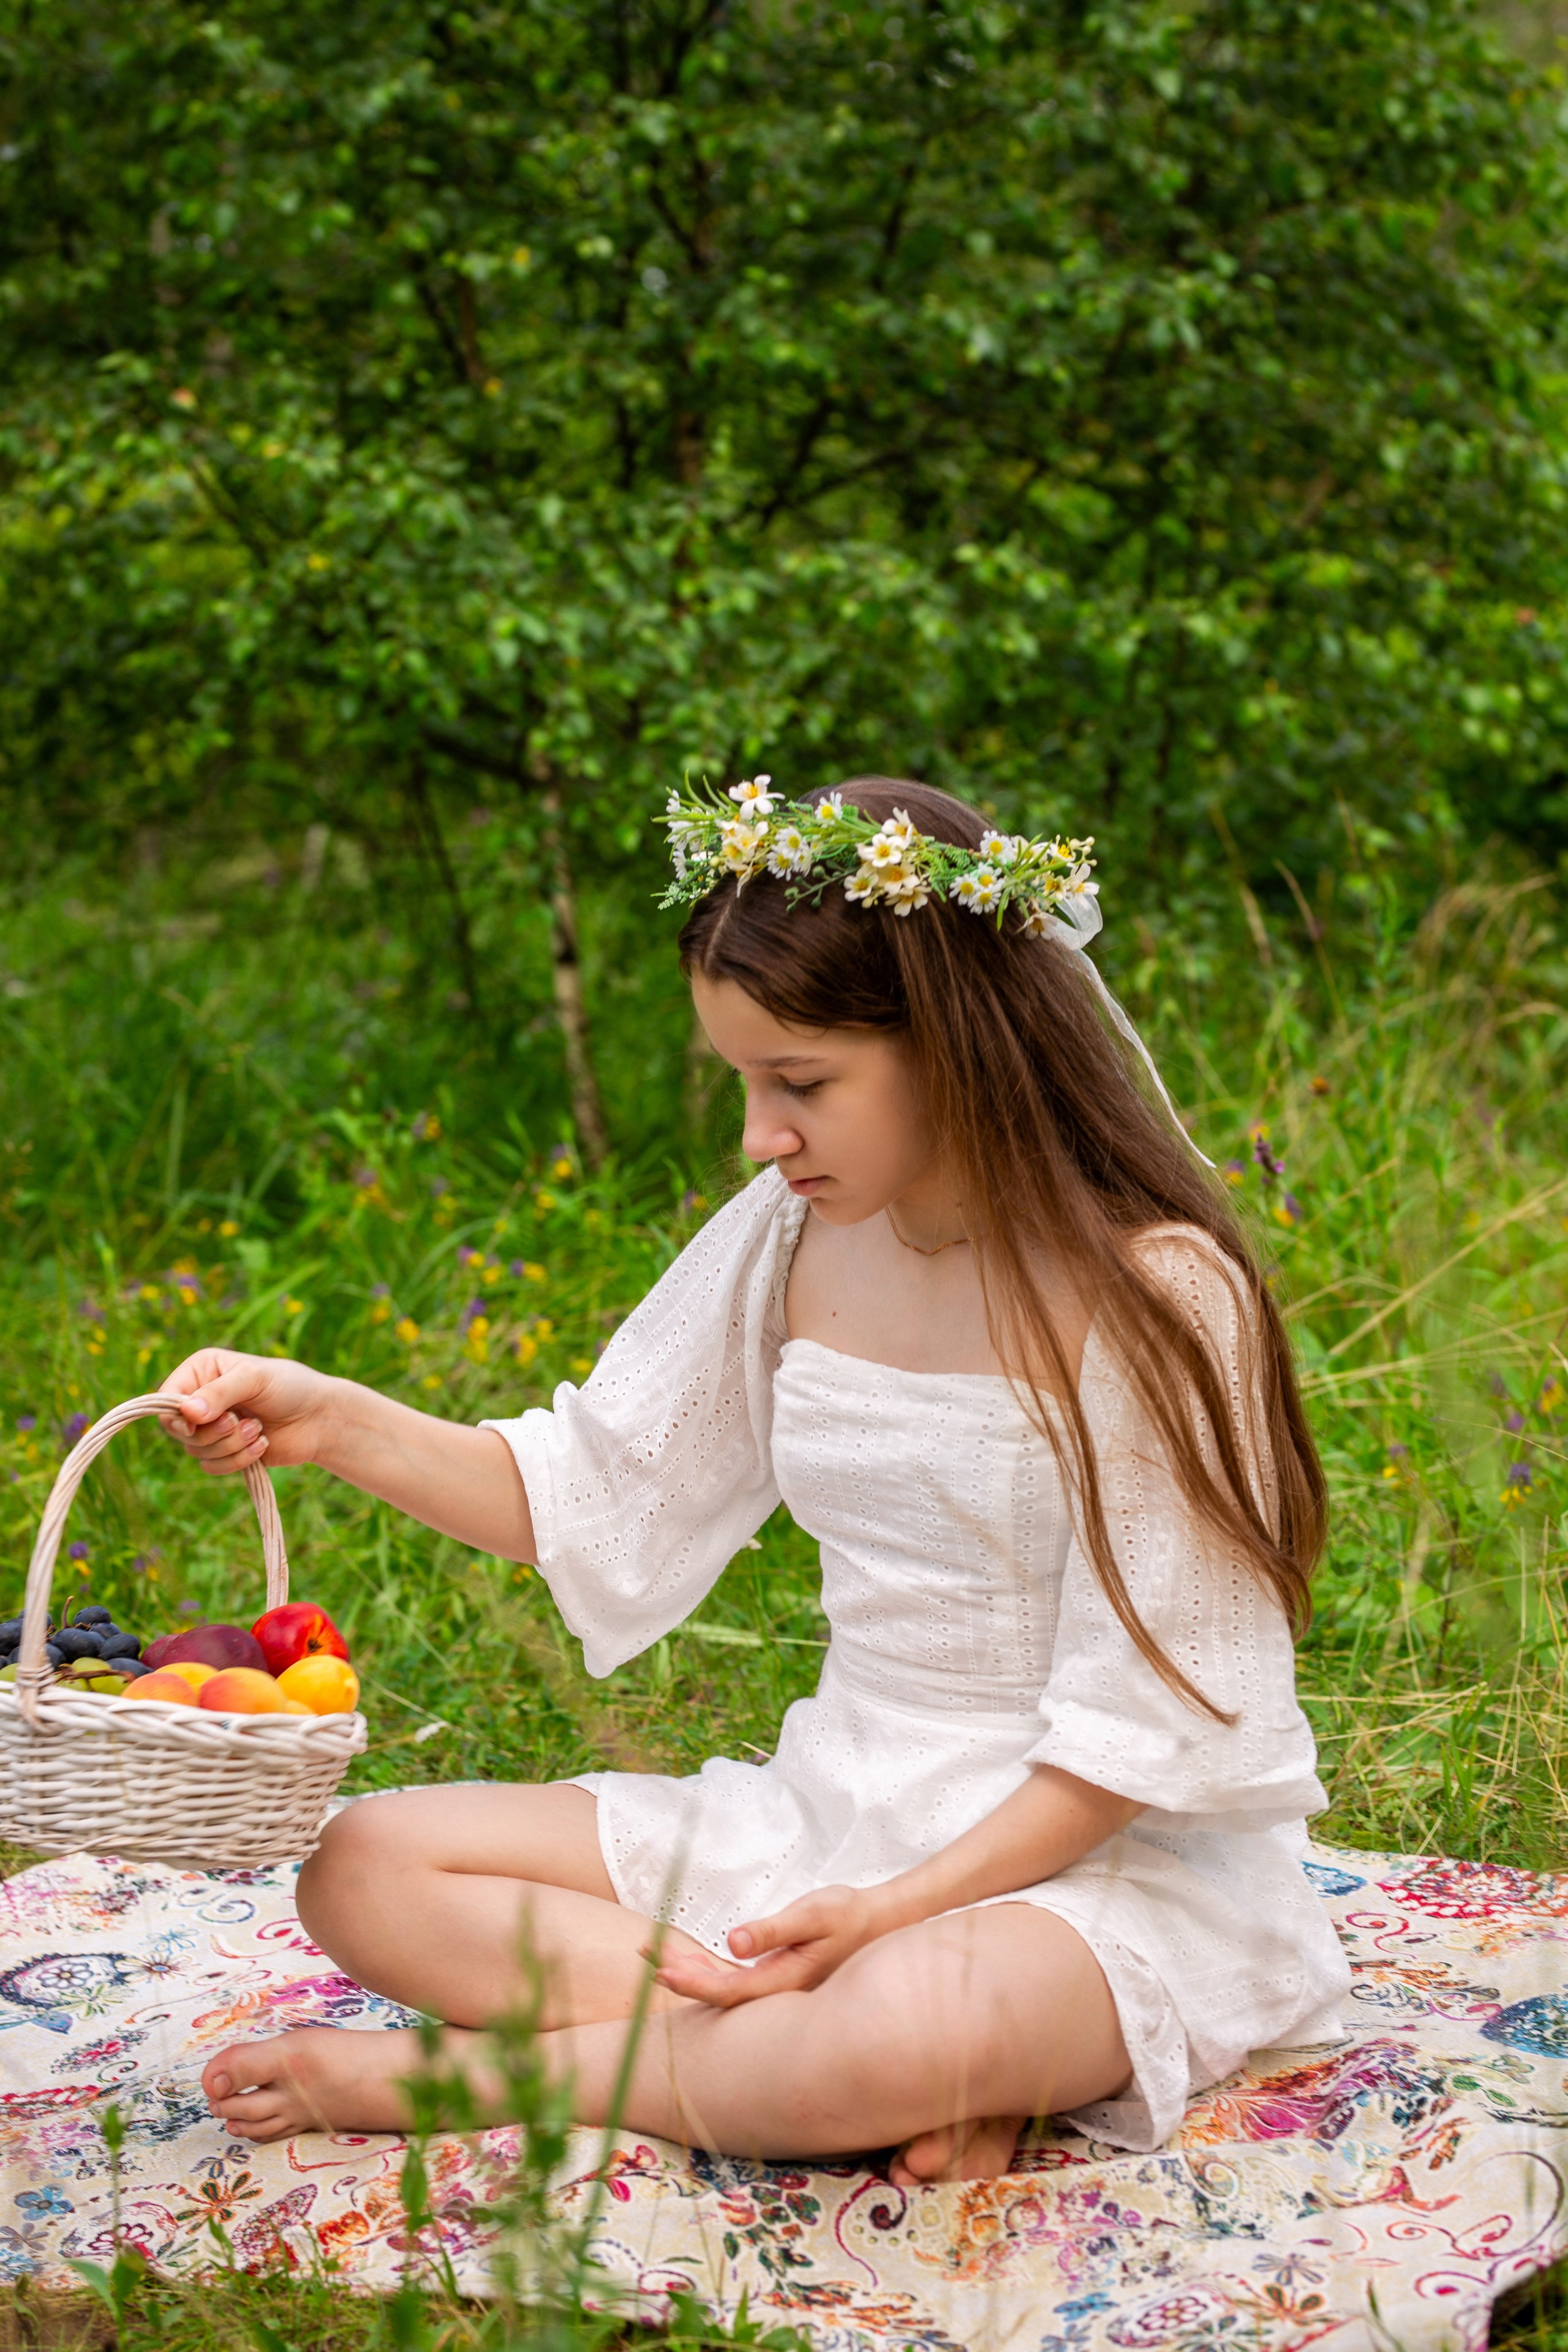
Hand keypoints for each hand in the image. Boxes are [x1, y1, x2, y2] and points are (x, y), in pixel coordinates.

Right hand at [156, 1349, 337, 1477]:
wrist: (320, 1418)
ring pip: (196, 1451)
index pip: (166, 1398)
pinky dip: (238, 1460)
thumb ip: (219, 1393)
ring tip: (258, 1429)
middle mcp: (201, 1399)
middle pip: (178, 1430)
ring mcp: (213, 1428)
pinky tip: (262, 1444)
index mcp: (202, 1372)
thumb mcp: (254, 1378)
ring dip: (230, 1445)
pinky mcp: (226, 1452)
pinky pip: (213, 1467)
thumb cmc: (290, 1387)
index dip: (177, 1416)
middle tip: (238, 1422)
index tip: (196, 1422)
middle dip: (212, 1432)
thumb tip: (187, 1412)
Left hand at [647, 1884, 893, 2008]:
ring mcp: (776, 1987)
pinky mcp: (778, 1976)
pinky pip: (735, 1980)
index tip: (660, 1971)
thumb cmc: (848, 1914)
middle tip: (640, 1954)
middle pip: (717, 1994)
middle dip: (678, 1976)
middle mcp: (776, 1993)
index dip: (692, 1983)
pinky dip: (709, 1970)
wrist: (881, 1923)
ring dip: (690, 1972)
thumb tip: (732, 1942)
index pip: (727, 1991)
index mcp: (783, 1982)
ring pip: (724, 1988)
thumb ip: (773, 1930)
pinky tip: (692, 1962)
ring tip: (652, 1954)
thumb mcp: (812, 1914)